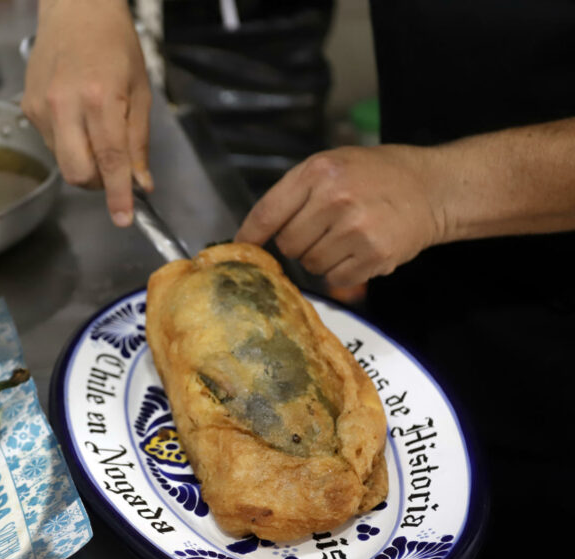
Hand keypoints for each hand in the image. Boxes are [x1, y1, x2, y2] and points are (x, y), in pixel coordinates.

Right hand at [22, 0, 153, 226]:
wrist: (75, 10)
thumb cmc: (114, 44)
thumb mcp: (140, 91)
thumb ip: (137, 142)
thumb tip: (141, 183)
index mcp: (100, 98)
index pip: (110, 160)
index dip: (118, 194)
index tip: (124, 218)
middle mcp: (65, 105)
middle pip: (77, 173)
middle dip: (99, 183)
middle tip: (114, 170)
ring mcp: (42, 108)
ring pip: (63, 162)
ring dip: (84, 162)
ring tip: (95, 131)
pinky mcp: (28, 108)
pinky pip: (50, 144)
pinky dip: (68, 143)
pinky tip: (76, 117)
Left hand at [235, 145, 447, 286]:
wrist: (433, 188)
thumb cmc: (377, 176)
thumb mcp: (332, 165)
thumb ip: (294, 194)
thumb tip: (253, 234)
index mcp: (318, 172)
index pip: (267, 213)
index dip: (250, 236)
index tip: (241, 248)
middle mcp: (335, 198)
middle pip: (287, 245)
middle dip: (299, 242)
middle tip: (323, 229)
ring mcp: (356, 228)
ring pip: (310, 265)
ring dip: (321, 258)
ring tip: (345, 237)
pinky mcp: (374, 254)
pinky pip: (336, 278)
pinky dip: (343, 271)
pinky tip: (360, 250)